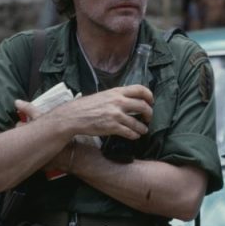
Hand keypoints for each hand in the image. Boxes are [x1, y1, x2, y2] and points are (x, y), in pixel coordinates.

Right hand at [18, 85, 152, 140]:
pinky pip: (130, 132)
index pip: (140, 89)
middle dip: (149, 113)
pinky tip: (134, 136)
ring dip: (143, 128)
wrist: (73, 116)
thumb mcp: (103, 95)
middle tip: (148, 118)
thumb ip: (116, 96)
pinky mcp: (112, 127)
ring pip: (138, 122)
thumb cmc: (86, 106)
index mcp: (117, 91)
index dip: (149, 96)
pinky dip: (134, 135)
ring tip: (143, 130)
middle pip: (143, 106)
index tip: (151, 101)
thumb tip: (129, 99)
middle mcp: (119, 102)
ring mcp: (116, 115)